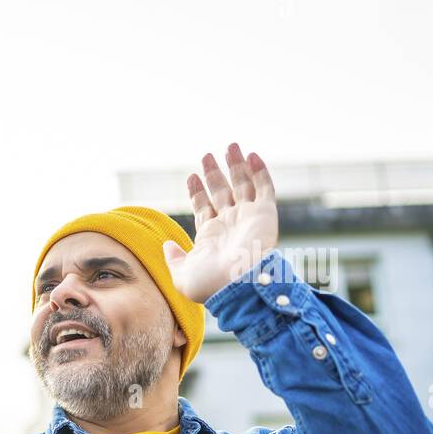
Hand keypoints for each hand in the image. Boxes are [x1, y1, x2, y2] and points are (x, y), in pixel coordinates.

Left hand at [163, 143, 278, 303]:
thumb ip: (174, 258)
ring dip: (237, 165)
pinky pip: (264, 187)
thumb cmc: (209, 285)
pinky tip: (250, 155)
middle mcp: (230, 224)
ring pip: (243, 185)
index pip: (204, 207)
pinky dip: (259, 171)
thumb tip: (167, 245)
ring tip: (230, 146)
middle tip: (207, 155)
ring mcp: (248, 217)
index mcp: (210, 236)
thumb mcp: (181, 275)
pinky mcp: (266, 214)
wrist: (237, 286)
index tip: (191, 176)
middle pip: (222, 192)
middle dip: (215, 174)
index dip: (198, 191)